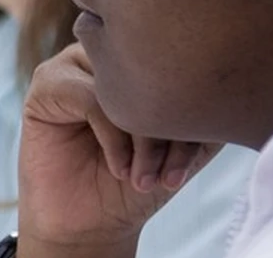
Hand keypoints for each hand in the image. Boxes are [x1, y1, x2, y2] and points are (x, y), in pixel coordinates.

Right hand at [16, 44, 221, 256]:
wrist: (94, 219)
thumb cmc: (139, 178)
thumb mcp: (186, 143)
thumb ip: (205, 110)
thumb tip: (226, 85)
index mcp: (143, 57)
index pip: (180, 61)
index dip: (195, 108)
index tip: (195, 157)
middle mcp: (108, 52)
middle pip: (153, 67)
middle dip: (169, 122)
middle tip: (171, 169)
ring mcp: (75, 63)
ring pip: (121, 82)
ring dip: (141, 133)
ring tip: (145, 173)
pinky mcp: (46, 82)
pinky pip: (89, 98)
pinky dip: (112, 137)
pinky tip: (119, 167)